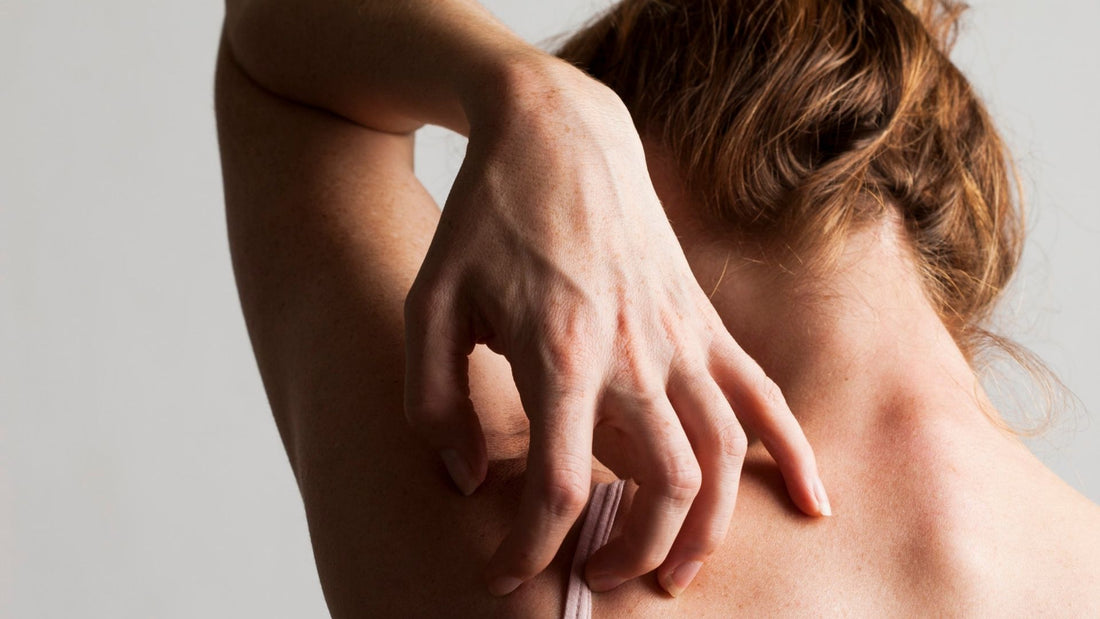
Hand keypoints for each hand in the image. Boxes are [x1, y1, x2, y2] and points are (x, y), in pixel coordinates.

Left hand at [402, 56, 829, 597]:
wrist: (557, 136)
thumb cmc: (487, 220)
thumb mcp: (428, 306)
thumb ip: (435, 403)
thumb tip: (467, 480)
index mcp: (557, 352)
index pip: (559, 486)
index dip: (530, 548)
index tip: (503, 573)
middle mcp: (633, 353)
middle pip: (663, 485)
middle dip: (632, 552)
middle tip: (596, 577)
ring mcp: (681, 337)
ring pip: (723, 456)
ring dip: (708, 529)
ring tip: (677, 573)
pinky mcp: (704, 322)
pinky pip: (764, 395)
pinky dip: (794, 453)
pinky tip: (812, 501)